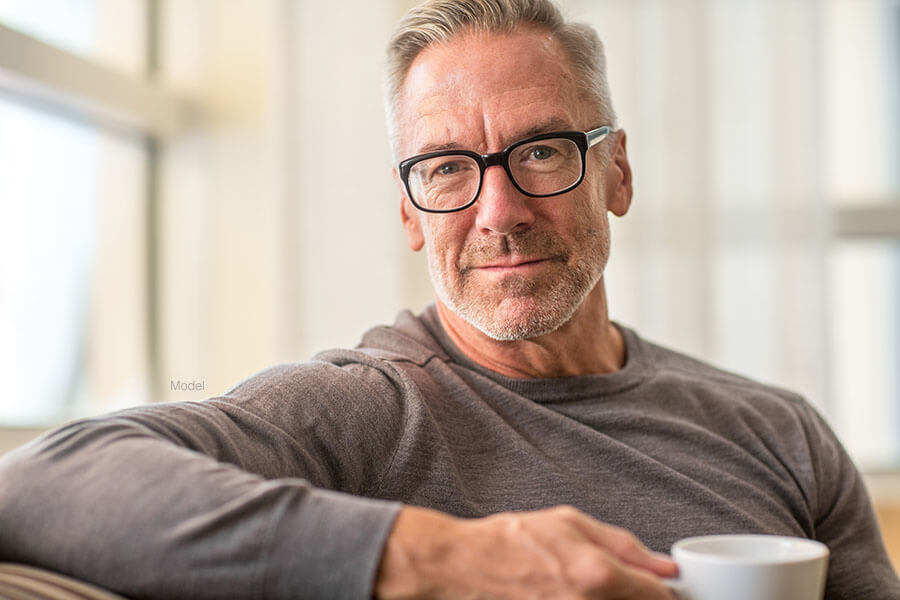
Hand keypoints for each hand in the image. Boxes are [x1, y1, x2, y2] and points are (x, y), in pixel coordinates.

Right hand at [374, 504, 677, 598]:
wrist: (464, 568)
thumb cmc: (512, 541)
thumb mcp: (570, 523)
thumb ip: (624, 545)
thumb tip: (665, 567)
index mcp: (598, 576)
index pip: (659, 597)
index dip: (664, 592)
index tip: (658, 587)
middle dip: (637, 599)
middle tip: (617, 586)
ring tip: (585, 588)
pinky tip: (573, 597)